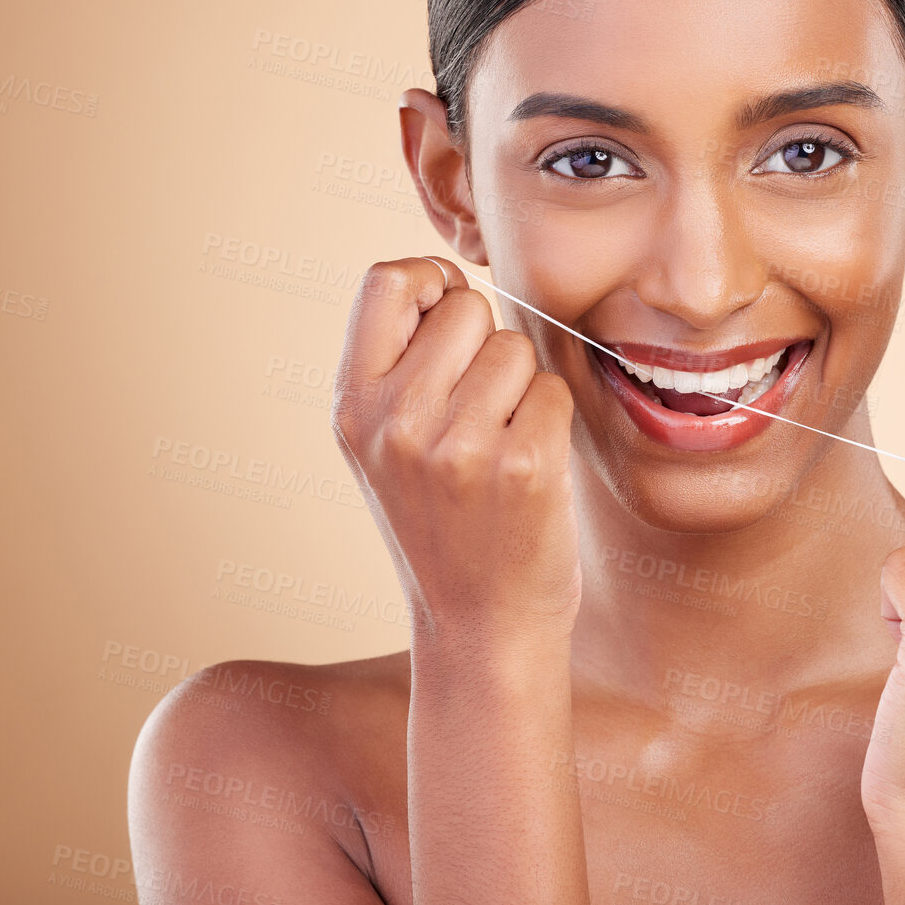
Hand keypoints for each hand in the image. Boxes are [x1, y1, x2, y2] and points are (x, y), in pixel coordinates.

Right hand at [330, 256, 581, 644]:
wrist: (480, 627)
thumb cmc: (442, 522)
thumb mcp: (383, 445)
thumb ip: (399, 363)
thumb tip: (445, 277)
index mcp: (353, 405)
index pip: (386, 279)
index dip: (430, 281)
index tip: (447, 313)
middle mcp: (397, 421)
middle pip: (466, 305)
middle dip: (484, 343)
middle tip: (478, 409)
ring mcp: (460, 445)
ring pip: (515, 346)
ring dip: (520, 387)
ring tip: (499, 446)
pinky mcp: (525, 465)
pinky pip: (552, 389)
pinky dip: (551, 419)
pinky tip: (529, 468)